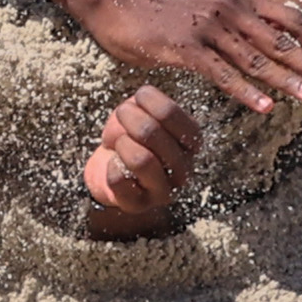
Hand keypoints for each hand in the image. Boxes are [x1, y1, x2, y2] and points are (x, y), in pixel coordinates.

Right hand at [54, 0, 301, 113]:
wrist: (122, 9)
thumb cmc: (168, 17)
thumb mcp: (213, 12)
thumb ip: (242, 25)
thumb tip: (276, 46)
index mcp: (239, 0)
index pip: (289, 18)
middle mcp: (229, 10)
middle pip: (278, 40)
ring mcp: (208, 29)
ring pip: (255, 59)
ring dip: (285, 80)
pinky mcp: (186, 48)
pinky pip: (222, 73)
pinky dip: (246, 91)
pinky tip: (264, 107)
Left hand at [83, 84, 203, 216]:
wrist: (111, 167)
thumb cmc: (131, 135)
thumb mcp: (141, 112)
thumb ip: (145, 103)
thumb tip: (141, 98)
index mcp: (191, 141)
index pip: (171, 114)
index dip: (148, 100)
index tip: (138, 97)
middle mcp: (184, 168)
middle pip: (151, 133)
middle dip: (128, 118)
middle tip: (122, 114)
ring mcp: (164, 190)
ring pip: (140, 160)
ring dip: (121, 143)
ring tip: (118, 142)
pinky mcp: (139, 204)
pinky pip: (119, 180)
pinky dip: (110, 166)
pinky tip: (114, 164)